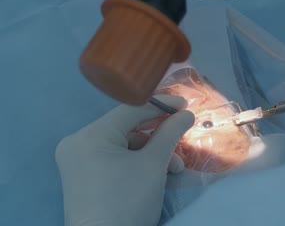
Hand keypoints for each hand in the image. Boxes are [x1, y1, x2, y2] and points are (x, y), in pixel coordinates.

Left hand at [55, 95, 194, 225]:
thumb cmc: (128, 202)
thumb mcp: (154, 165)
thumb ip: (170, 133)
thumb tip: (186, 113)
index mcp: (90, 136)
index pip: (130, 110)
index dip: (161, 105)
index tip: (186, 104)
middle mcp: (78, 143)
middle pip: (127, 128)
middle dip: (159, 137)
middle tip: (182, 142)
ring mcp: (77, 161)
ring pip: (123, 145)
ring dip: (151, 153)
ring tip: (175, 169)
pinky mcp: (82, 176)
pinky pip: (114, 158)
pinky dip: (136, 163)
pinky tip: (157, 174)